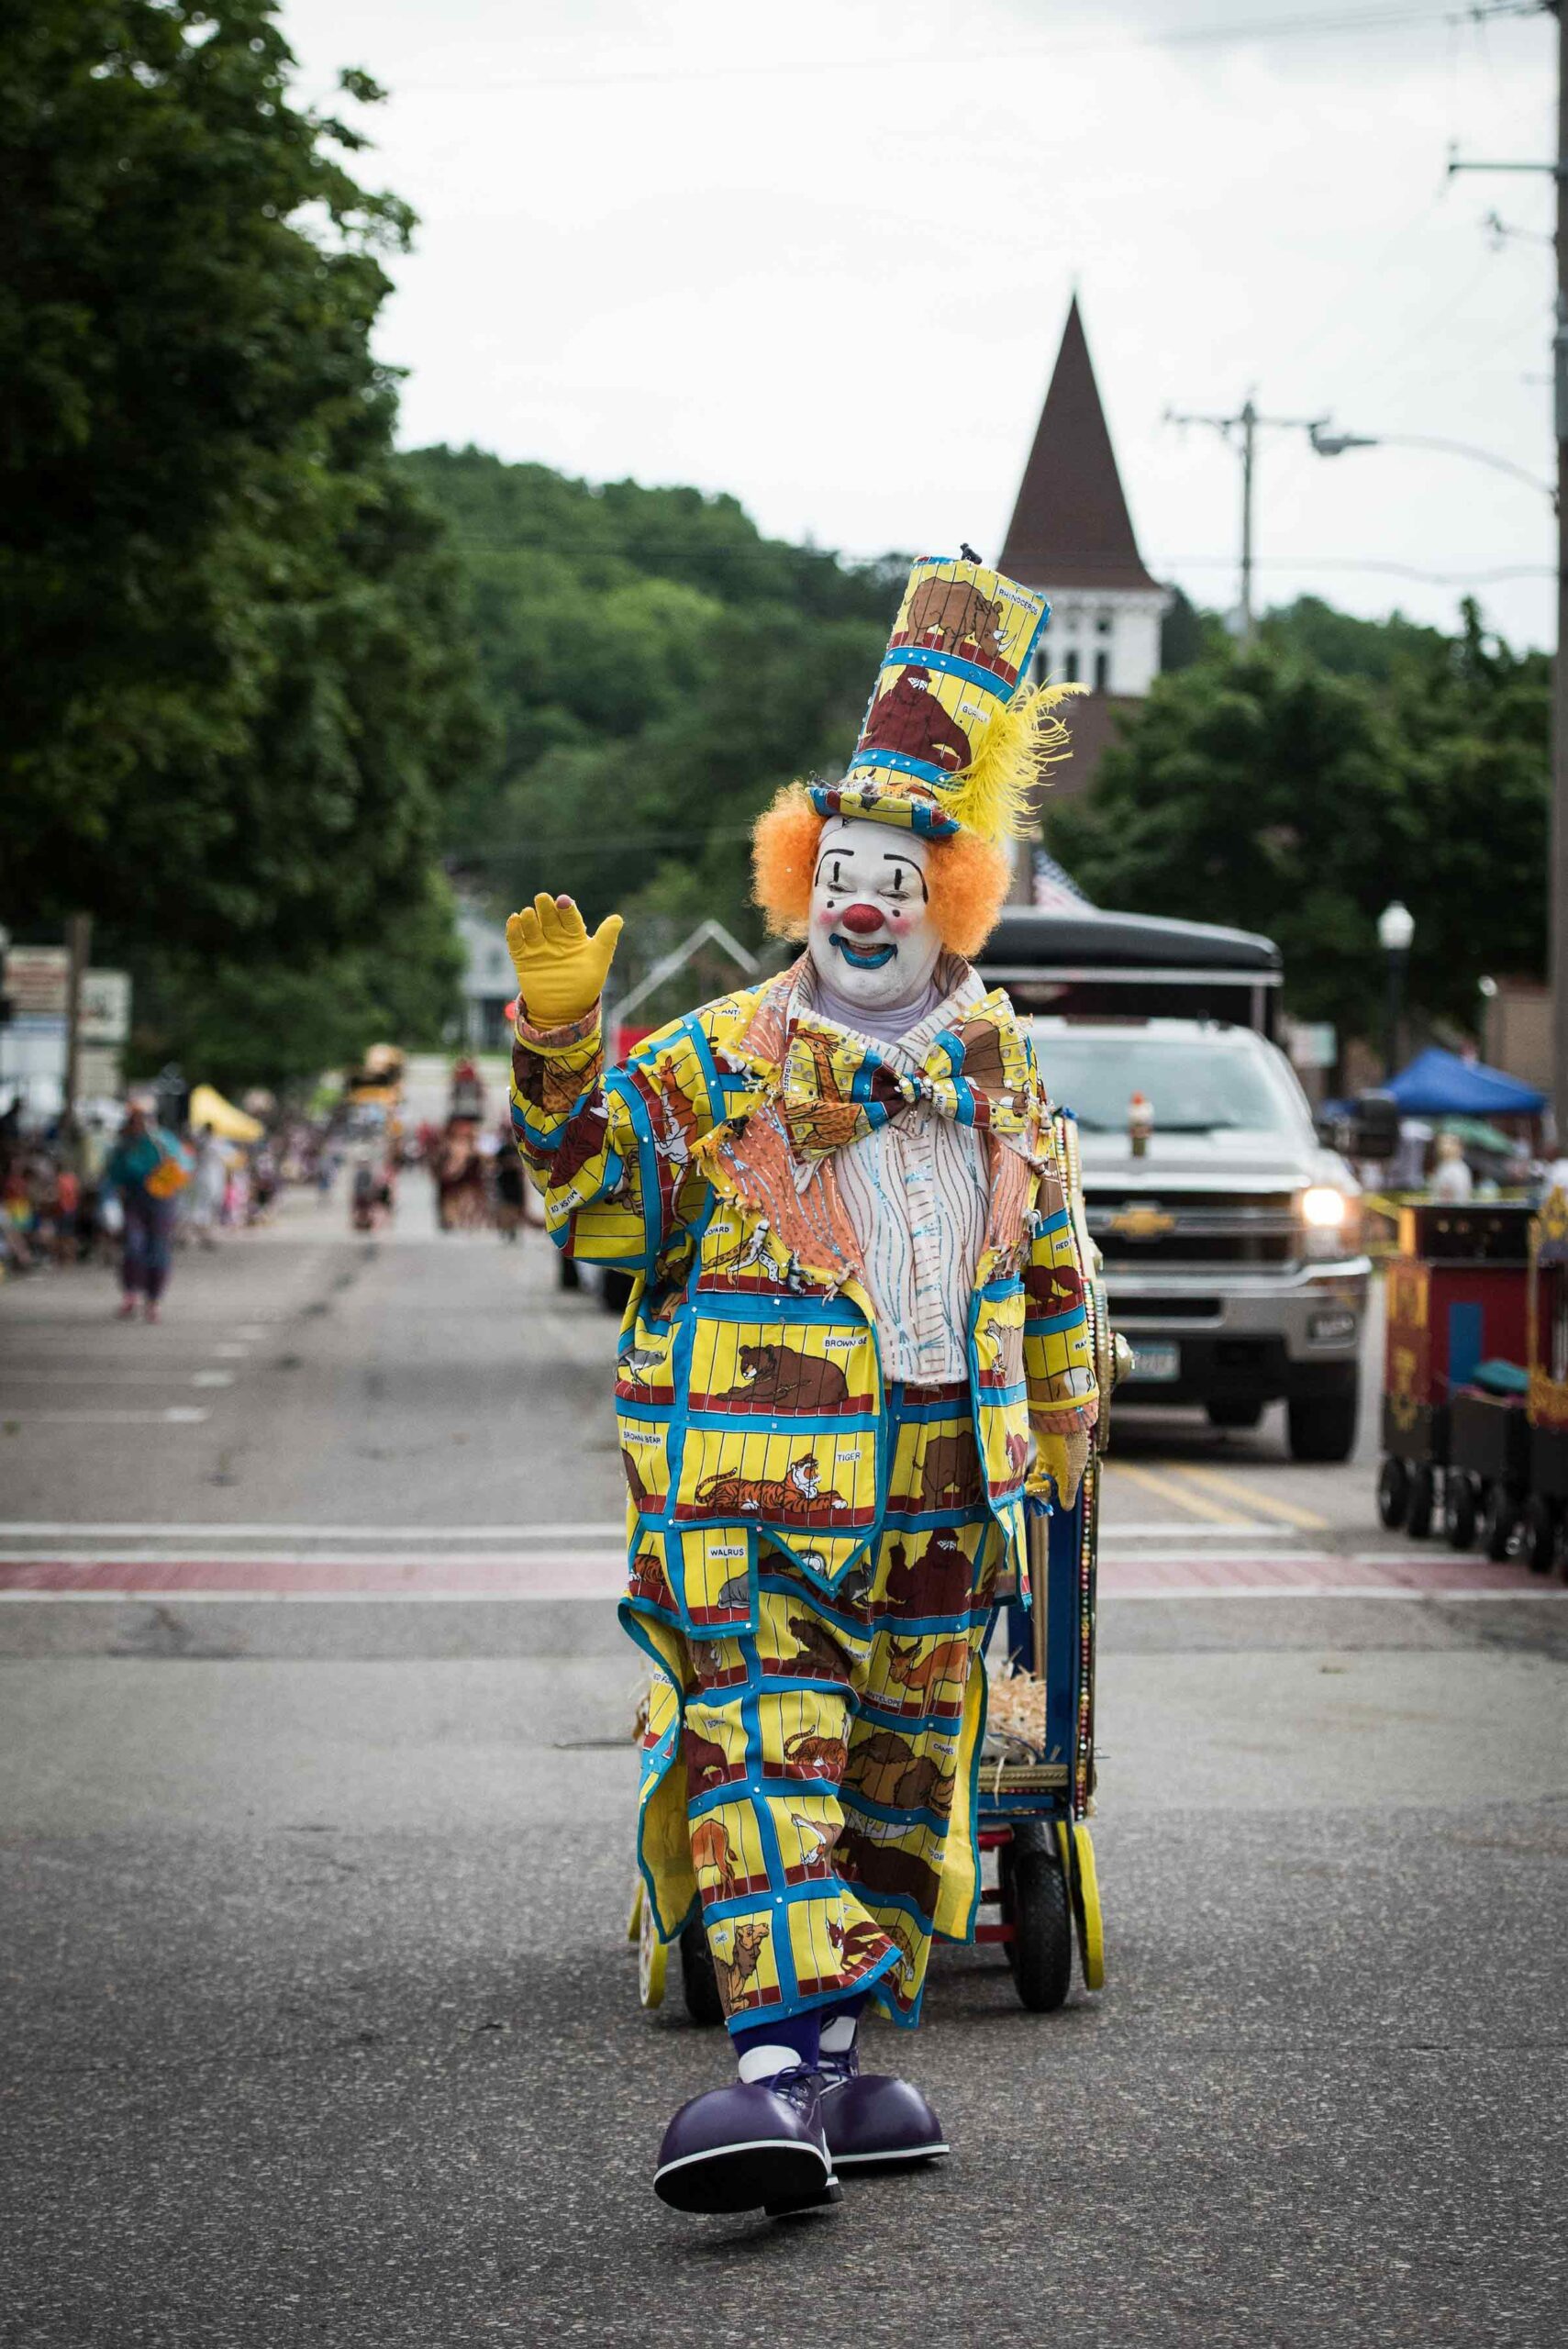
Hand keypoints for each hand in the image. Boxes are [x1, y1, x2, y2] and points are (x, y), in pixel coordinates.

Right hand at [505, 893, 622, 1028]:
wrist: (565, 1010)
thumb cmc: (585, 985)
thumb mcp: (599, 961)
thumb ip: (606, 939)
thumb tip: (618, 918)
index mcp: (574, 936)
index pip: (570, 918)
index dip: (567, 910)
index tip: (564, 901)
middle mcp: (555, 939)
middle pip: (549, 920)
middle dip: (546, 909)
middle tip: (542, 898)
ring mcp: (539, 948)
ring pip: (532, 929)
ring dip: (529, 920)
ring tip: (528, 912)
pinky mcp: (524, 959)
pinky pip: (517, 943)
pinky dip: (514, 932)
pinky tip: (513, 920)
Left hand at [1031, 1428, 1089, 1510]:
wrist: (1057, 1415)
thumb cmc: (1066, 1444)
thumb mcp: (1069, 1469)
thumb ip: (1067, 1489)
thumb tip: (1067, 1508)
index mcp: (1075, 1469)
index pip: (1062, 1488)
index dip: (1048, 1492)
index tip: (1034, 1492)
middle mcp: (1066, 1463)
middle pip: (1053, 1482)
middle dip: (1041, 1488)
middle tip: (1027, 1490)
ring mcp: (1055, 1455)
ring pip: (1045, 1475)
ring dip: (1036, 1482)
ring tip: (1026, 1484)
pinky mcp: (1045, 1448)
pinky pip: (1040, 1465)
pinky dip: (1035, 1473)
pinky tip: (1028, 1477)